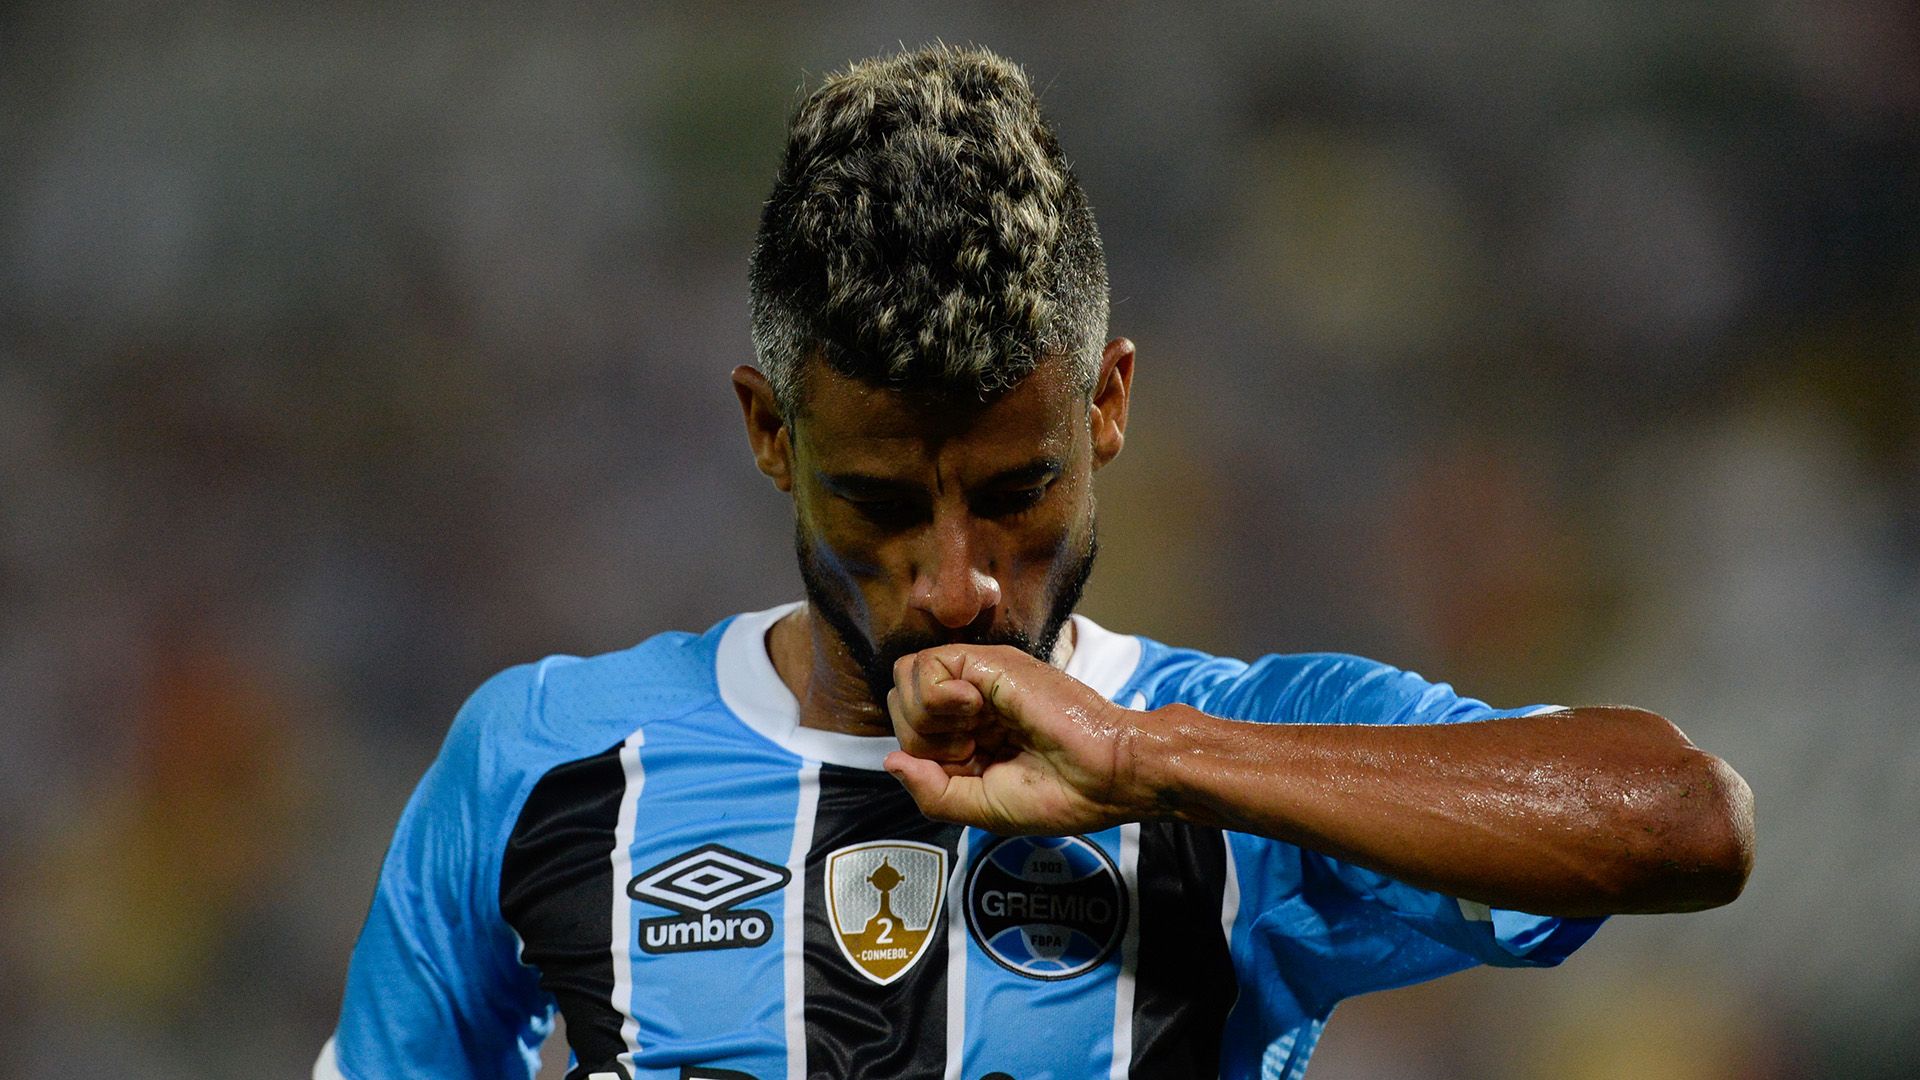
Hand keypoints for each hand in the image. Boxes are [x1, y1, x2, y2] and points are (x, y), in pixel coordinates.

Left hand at [883, 644, 1147, 834]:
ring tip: (973, 732)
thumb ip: (932, 789)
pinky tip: (977, 712)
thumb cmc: (1062, 794)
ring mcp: (979, 675)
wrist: (1109, 775)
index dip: (923, 755)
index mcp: (972, 729)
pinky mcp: (990, 662)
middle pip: (901, 697)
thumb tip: (890, 761)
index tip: (966, 770)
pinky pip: (928, 667)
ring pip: (907, 676)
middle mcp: (972, 697)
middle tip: (967, 752)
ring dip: (927, 716)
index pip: (910, 726)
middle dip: (919, 735)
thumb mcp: (981, 807)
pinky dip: (939, 699)